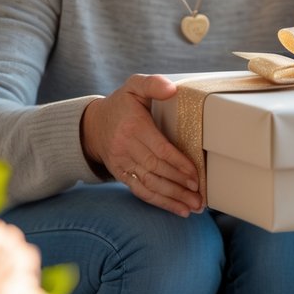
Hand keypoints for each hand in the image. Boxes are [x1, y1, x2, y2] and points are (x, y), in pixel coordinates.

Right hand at [80, 74, 202, 216]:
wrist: (92, 125)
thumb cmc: (121, 104)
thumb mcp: (134, 86)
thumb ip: (153, 84)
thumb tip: (172, 89)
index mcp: (134, 126)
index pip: (159, 148)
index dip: (178, 163)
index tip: (195, 174)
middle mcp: (126, 147)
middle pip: (156, 170)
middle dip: (179, 185)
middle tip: (200, 196)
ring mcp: (122, 163)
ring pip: (150, 184)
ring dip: (173, 198)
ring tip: (194, 206)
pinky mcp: (121, 175)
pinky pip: (141, 191)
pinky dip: (160, 202)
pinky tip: (179, 209)